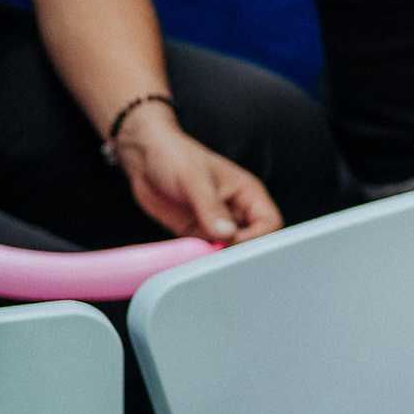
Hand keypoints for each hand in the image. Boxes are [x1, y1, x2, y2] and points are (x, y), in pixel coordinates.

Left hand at [114, 109, 278, 244]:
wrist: (144, 156)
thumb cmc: (174, 155)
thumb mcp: (194, 178)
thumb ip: (211, 207)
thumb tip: (227, 234)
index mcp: (248, 194)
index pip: (270, 224)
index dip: (257, 237)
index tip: (232, 242)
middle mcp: (237, 211)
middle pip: (254, 242)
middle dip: (239, 251)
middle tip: (217, 255)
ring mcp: (217, 224)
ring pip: (230, 250)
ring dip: (218, 257)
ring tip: (201, 257)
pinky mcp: (197, 233)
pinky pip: (207, 252)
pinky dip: (201, 259)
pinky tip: (190, 256)